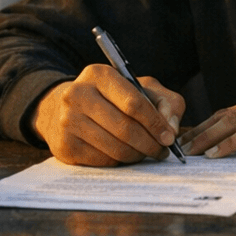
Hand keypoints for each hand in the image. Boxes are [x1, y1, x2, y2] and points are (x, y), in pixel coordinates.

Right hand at [31, 64, 185, 166]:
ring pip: (115, 148)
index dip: (155, 123)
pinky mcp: (65, 146)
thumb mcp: (140, 88)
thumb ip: (164, 102)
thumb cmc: (111, 98)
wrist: (64, 109)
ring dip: (138, 155)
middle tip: (162, 150)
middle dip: (150, 143)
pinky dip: (120, 161)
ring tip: (147, 153)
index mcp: (99, 74)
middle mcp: (78, 95)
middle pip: (125, 128)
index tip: (169, 137)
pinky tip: (126, 154)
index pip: (133, 103)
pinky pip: (103, 161)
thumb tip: (171, 127)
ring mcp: (68, 121)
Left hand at [182, 85, 235, 158]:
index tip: (191, 139)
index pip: (233, 112)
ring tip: (187, 152)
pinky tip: (214, 154)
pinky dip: (227, 143)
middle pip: (225, 114)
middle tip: (179, 146)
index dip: (210, 124)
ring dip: (205, 137)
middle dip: (199, 130)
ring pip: (231, 121)